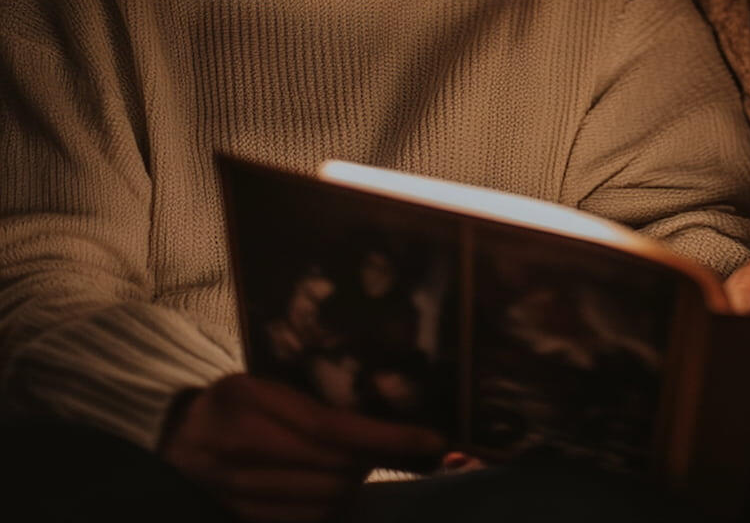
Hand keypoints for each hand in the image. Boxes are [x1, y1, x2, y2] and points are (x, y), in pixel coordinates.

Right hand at [159, 374, 445, 521]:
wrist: (177, 440)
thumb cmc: (233, 399)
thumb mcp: (266, 379)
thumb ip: (313, 396)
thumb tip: (384, 406)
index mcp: (253, 405)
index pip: (335, 429)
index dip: (388, 439)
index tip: (433, 440)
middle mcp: (247, 453)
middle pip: (336, 471)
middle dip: (378, 461)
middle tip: (410, 447)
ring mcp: (243, 494)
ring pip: (326, 502)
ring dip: (356, 485)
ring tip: (370, 462)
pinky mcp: (245, 520)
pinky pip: (306, 520)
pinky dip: (332, 506)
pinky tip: (341, 485)